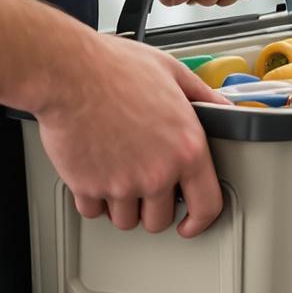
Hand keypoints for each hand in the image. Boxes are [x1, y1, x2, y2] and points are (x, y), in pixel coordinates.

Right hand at [38, 31, 227, 234]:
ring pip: (125, 220)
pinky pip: (93, 211)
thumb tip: (223, 108)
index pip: (207, 206)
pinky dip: (93, 199)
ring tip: (117, 173)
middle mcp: (156, 173)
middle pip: (159, 220)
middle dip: (153, 208)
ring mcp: (121, 184)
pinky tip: (95, 173)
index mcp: (186, 149)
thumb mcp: (174, 73)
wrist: (68, 72)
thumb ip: (203, 96)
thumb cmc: (115, 68)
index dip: (200, 222)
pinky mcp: (87, 187)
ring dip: (122, 204)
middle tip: (144, 185)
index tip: (190, 224)